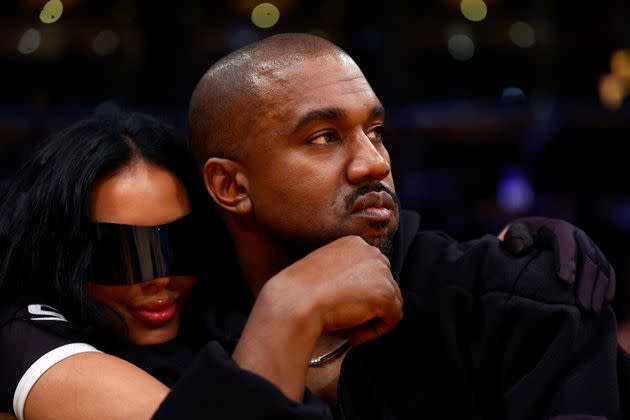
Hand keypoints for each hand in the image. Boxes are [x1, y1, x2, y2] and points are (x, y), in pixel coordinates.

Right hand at [232, 236, 401, 400]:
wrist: (295, 301)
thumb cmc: (299, 289)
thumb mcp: (323, 268)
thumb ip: (344, 272)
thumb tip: (357, 292)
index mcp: (354, 243)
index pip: (371, 268)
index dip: (362, 291)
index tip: (345, 305)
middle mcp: (371, 252)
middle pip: (385, 283)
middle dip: (371, 303)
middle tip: (350, 318)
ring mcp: (381, 272)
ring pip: (391, 301)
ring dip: (374, 318)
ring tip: (350, 329)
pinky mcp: (385, 295)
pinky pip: (393, 318)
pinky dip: (377, 331)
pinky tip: (354, 336)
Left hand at [501, 217, 614, 311]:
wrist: (530, 239)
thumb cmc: (520, 239)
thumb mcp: (513, 235)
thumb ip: (514, 238)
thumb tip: (520, 248)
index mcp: (556, 227)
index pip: (565, 241)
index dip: (566, 260)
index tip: (565, 281)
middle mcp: (577, 235)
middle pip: (588, 256)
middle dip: (586, 282)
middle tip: (582, 306)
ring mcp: (589, 247)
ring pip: (601, 266)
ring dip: (598, 289)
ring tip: (591, 310)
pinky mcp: (595, 259)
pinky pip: (607, 271)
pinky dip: (608, 286)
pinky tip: (604, 302)